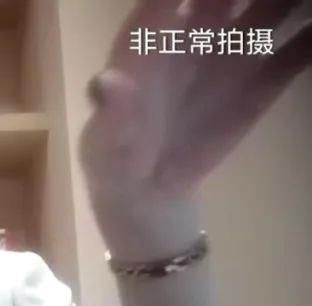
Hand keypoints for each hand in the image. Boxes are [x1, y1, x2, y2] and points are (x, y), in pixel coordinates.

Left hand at [79, 0, 310, 257]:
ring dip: (290, 1)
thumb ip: (111, 114)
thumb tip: (106, 82)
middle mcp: (191, 35)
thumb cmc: (116, 162)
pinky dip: (311, 40)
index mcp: (147, 40)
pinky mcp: (258, 85)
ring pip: (268, 9)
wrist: (149, 195)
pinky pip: (293, 52)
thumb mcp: (107, 145)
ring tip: (307, 0)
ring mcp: (227, 57)